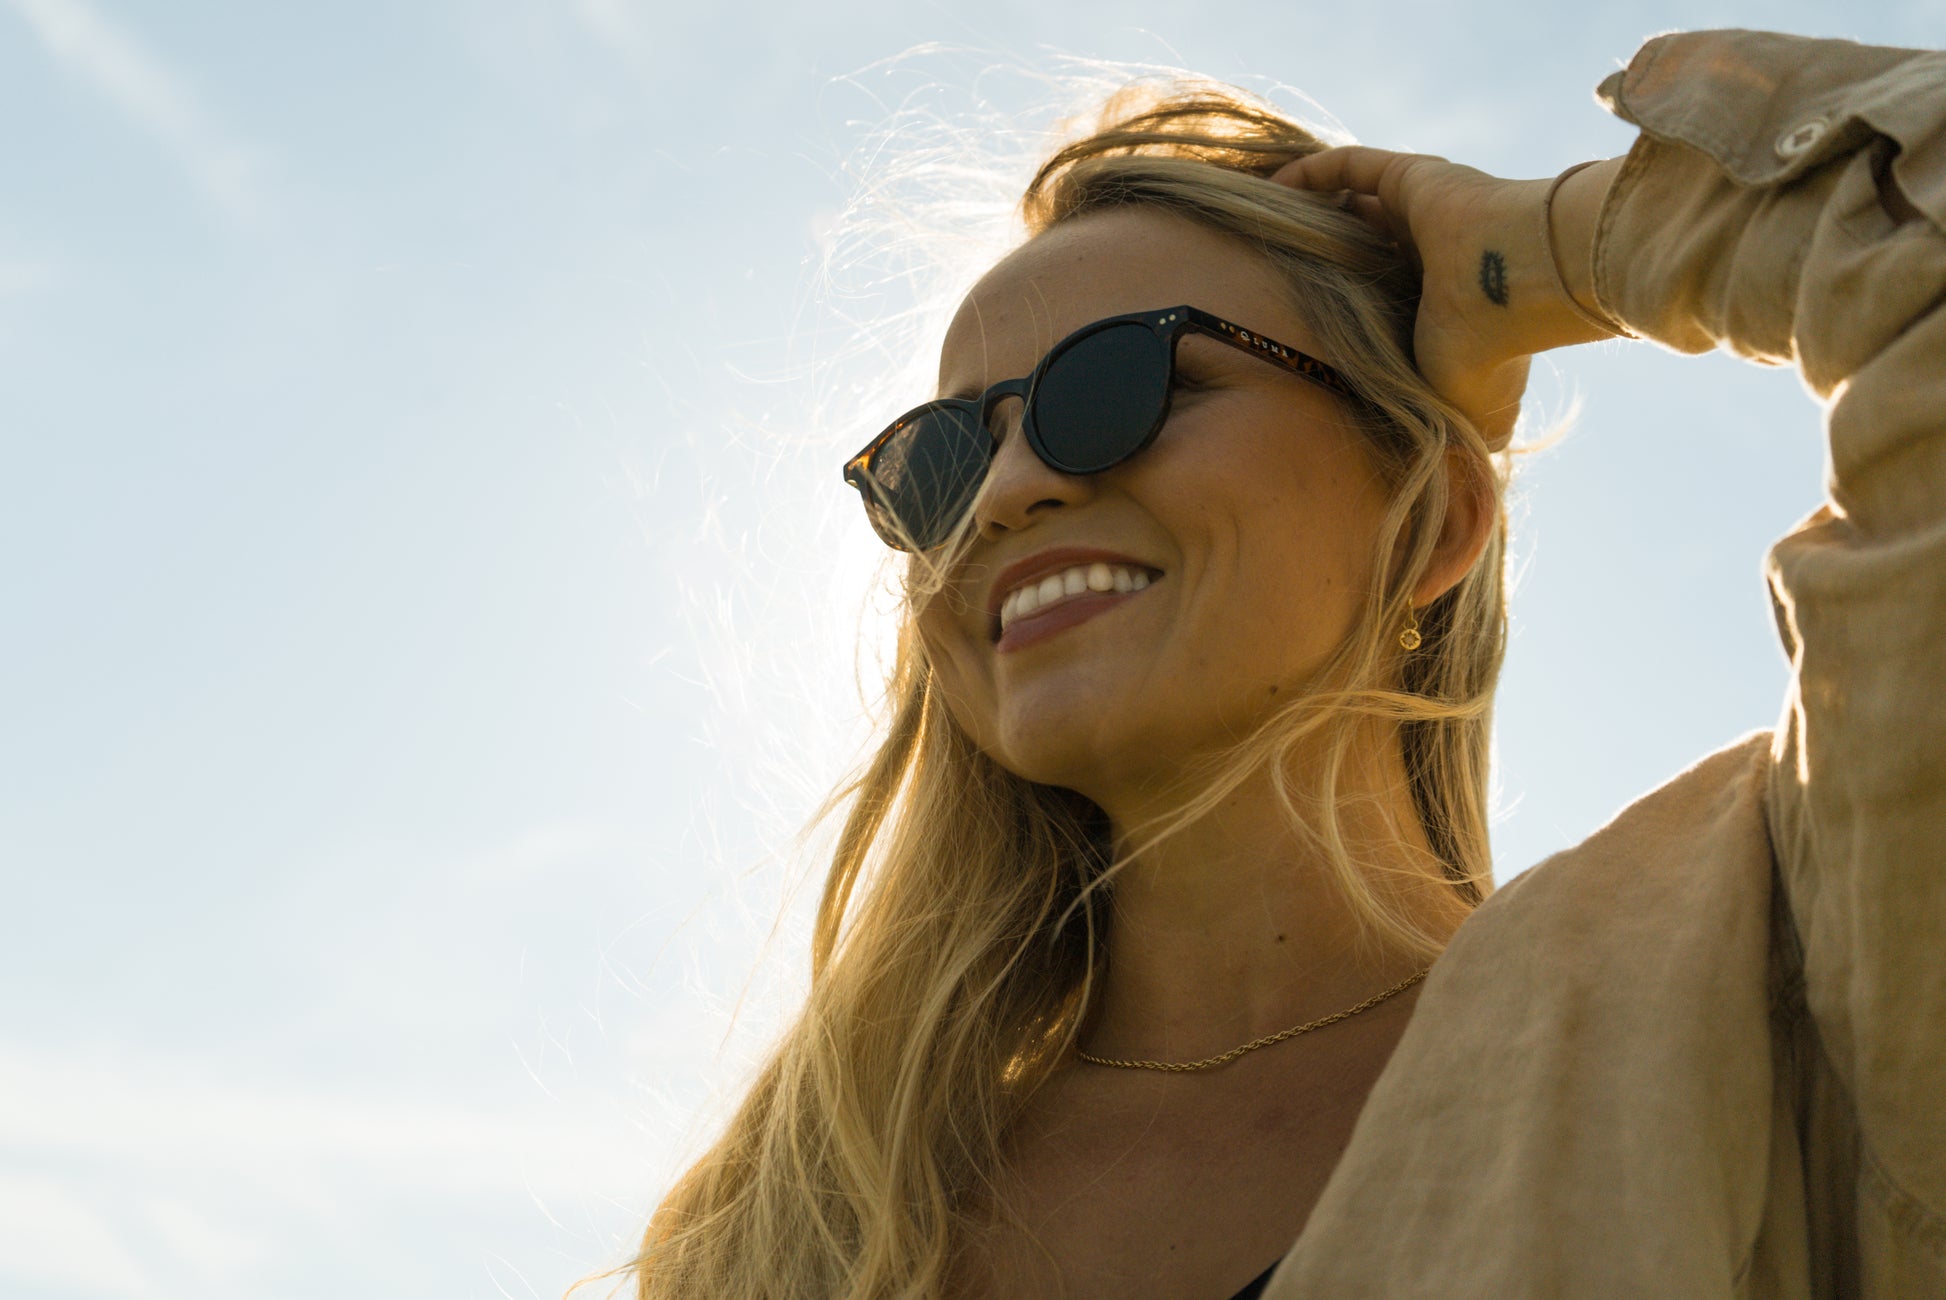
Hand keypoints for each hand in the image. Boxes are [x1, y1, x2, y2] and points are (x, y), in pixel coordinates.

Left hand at [1271, 147, 1608, 449]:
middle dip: (1323, 260)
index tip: (1298, 334)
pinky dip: (1309, 174)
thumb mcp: (1461, 421)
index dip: (1348, 312)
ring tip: (1261, 228)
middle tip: (1265, 277)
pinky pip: (1349, 168)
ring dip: (1312, 213)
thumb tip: (1439, 538)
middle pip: (1364, 251)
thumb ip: (1445, 457)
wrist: (1524, 287)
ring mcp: (1422, 214)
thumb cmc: (1491, 356)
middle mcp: (1433, 256)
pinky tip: (1271, 185)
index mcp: (1444, 306)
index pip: (1386, 303)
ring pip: (1354, 207)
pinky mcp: (1412, 178)